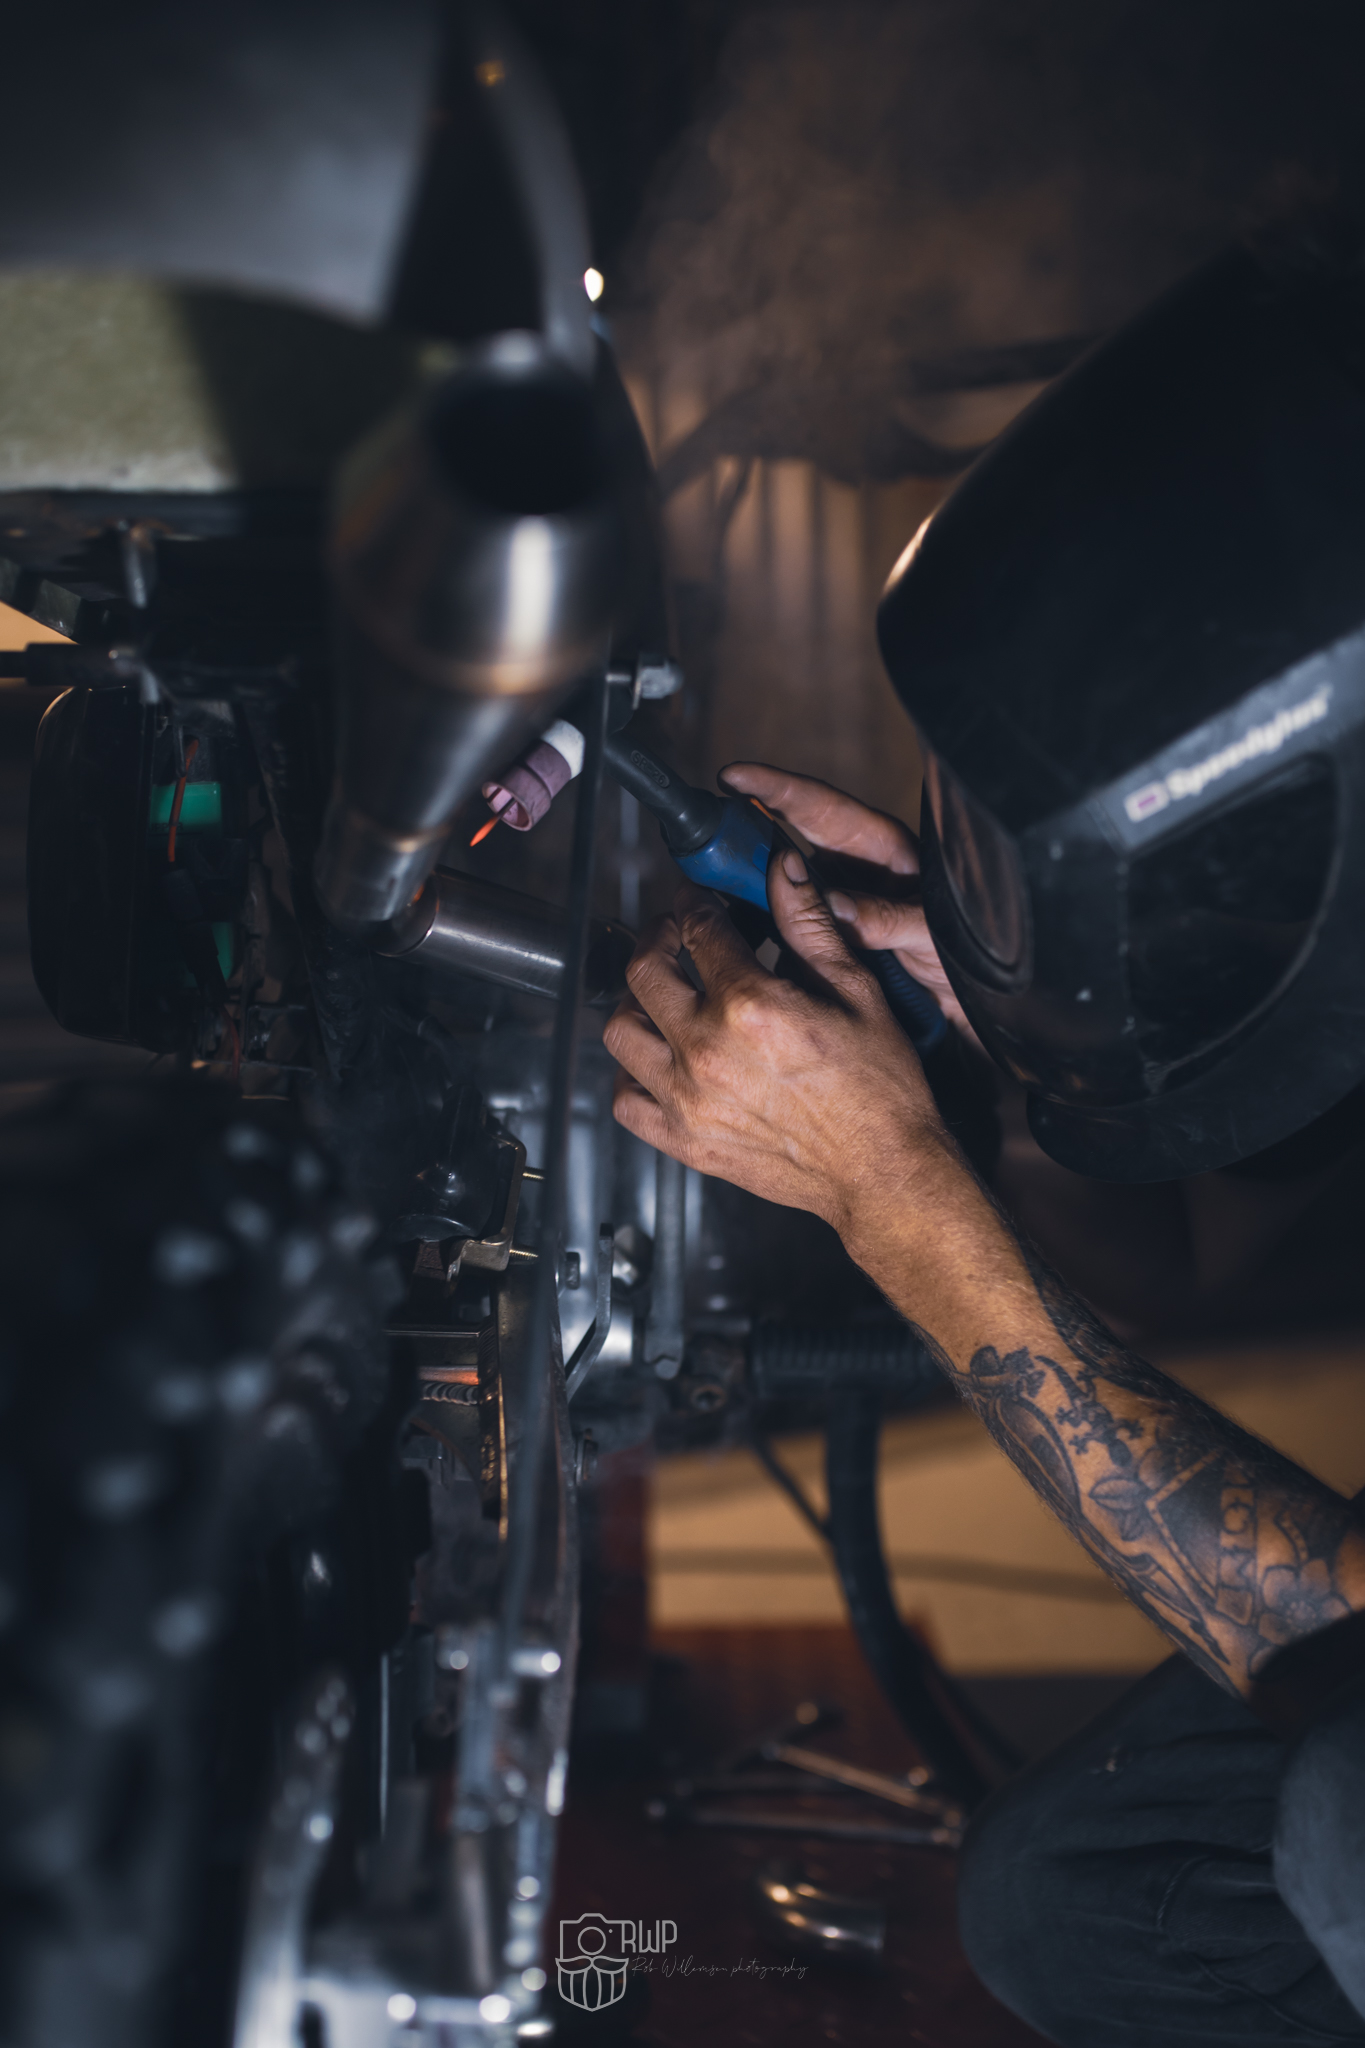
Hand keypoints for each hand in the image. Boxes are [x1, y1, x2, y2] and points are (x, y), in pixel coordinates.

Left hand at [603, 851, 958, 1250]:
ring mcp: (688, 1100)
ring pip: (621, 1032)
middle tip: (672, 935)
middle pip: (645, 972)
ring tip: (661, 996)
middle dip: (656, 939)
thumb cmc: (881, 1089)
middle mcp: (708, 1050)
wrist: (884, 1172)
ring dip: (636, 1004)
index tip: (696, 902)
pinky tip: (658, 1059)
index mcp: (751, 1005)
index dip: (695, 904)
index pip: (699, 931)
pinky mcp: (686, 1141)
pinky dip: (631, 1075)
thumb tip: (782, 868)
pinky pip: (626, 1101)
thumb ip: (809, 925)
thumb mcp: (857, 991)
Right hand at [718, 762, 974, 1039]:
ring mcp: (837, 902)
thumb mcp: (934, 933)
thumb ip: (888, 918)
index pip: (821, 806)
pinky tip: (736, 941)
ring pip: (778, 885)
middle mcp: (854, 869)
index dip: (776, 788)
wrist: (971, 1000)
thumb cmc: (966, 954)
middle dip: (742, 837)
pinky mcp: (828, 935)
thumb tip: (837, 907)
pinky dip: (760, 929)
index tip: (734, 777)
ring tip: (707, 898)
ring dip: (745, 890)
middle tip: (701, 844)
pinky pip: (785, 924)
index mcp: (882, 849)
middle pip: (786, 839)